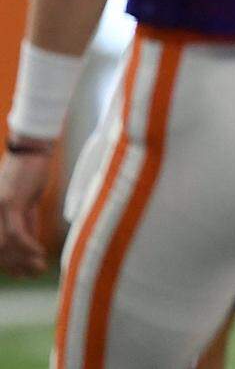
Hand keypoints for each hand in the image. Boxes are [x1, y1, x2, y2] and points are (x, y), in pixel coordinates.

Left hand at [0, 145, 51, 277]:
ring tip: (39, 267)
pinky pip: (15, 233)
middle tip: (35, 273)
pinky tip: (40, 253)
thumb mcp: (27, 205)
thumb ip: (26, 225)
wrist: (33, 150)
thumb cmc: (30, 175)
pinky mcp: (9, 204)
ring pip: (4, 247)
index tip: (26, 273)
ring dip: (22, 261)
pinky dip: (27, 247)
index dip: (10, 265)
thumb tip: (30, 250)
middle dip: (16, 267)